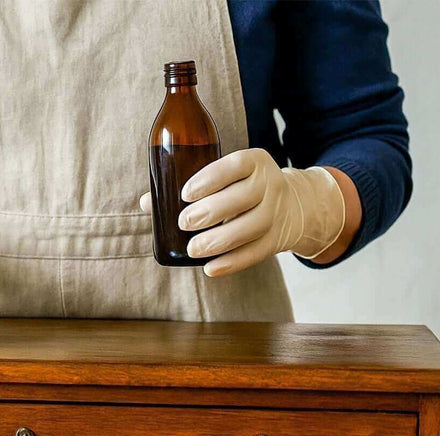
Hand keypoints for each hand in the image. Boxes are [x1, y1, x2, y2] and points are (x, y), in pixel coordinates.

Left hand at [139, 149, 344, 276]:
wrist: (292, 205)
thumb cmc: (242, 188)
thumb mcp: (226, 178)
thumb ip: (190, 188)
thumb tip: (147, 202)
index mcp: (254, 162)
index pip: (235, 166)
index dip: (210, 179)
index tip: (185, 194)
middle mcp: (270, 184)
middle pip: (243, 198)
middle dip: (210, 212)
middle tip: (184, 223)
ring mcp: (276, 213)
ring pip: (251, 227)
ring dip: (219, 240)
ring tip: (193, 250)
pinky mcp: (277, 239)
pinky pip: (256, 253)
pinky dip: (232, 263)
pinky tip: (210, 269)